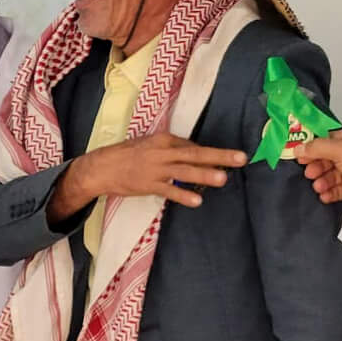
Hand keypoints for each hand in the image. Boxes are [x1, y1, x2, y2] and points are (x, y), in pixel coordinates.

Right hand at [48, 134, 252, 219]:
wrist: (101, 167)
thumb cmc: (126, 154)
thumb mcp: (149, 144)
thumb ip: (170, 148)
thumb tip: (192, 153)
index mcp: (163, 139)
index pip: (191, 146)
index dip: (210, 154)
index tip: (228, 159)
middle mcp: (162, 152)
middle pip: (195, 154)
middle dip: (219, 156)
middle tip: (240, 158)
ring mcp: (155, 169)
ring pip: (185, 171)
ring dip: (204, 174)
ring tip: (223, 179)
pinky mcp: (148, 185)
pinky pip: (169, 191)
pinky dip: (183, 196)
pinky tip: (197, 201)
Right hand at [293, 128, 341, 205]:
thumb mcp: (341, 149)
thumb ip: (317, 147)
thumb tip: (298, 148)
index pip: (333, 138)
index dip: (316, 146)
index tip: (301, 154)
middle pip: (331, 157)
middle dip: (318, 166)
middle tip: (309, 173)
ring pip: (333, 174)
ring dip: (322, 180)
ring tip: (319, 187)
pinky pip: (338, 188)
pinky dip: (329, 191)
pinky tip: (325, 195)